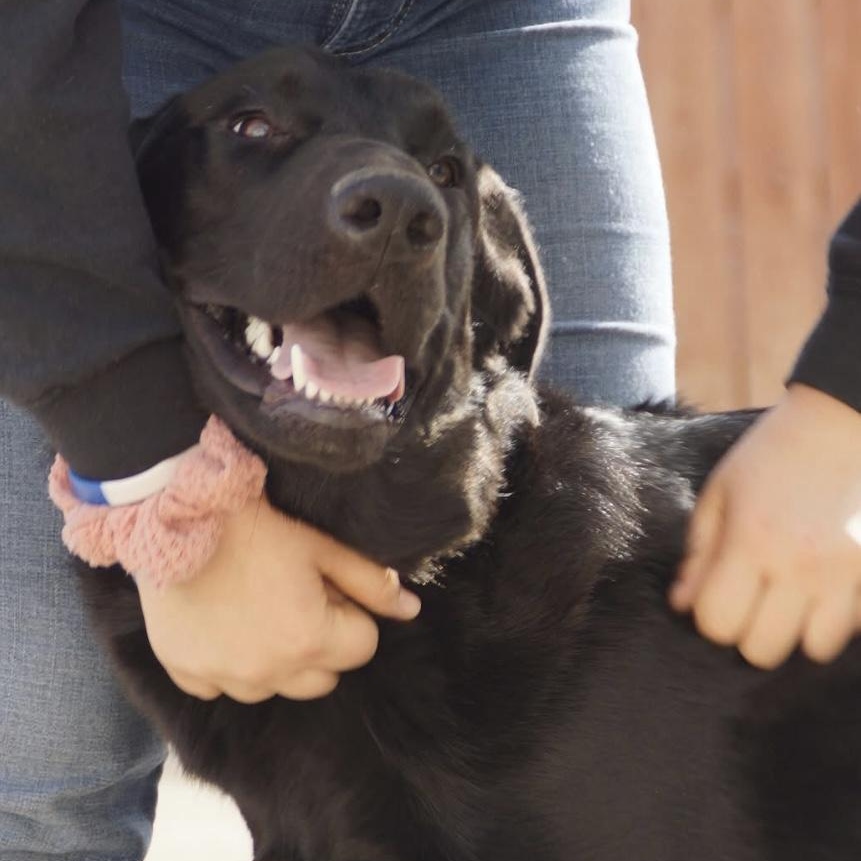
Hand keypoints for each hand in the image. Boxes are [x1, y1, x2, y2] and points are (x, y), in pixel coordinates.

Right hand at [136, 494, 420, 701]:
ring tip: (258, 609)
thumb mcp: (323, 547)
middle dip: (321, 644)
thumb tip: (411, 610)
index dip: (350, 615)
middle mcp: (267, 673)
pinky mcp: (184, 672)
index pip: (362, 648)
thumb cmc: (258, 525)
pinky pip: (222, 687)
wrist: (178, 512)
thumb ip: (372, 583)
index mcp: (308, 641)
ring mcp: (222, 678)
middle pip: (321, 678)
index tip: (327, 588)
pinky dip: (229, 665)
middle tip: (295, 598)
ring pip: (273, 688)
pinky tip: (224, 624)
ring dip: (277, 660)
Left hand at [671, 384, 860, 668]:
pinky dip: (837, 618)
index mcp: (751, 541)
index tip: (715, 594)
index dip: (708, 615)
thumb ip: (699, 552)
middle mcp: (799, 566)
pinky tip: (826, 589)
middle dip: (748, 631)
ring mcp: (846, 574)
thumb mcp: (720, 493)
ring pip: (815, 649)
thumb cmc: (771, 454)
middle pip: (762, 650)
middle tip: (751, 599)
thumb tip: (682, 603)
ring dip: (797, 630)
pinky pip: (855, 627)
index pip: (717, 622)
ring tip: (791, 596)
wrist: (843, 420)